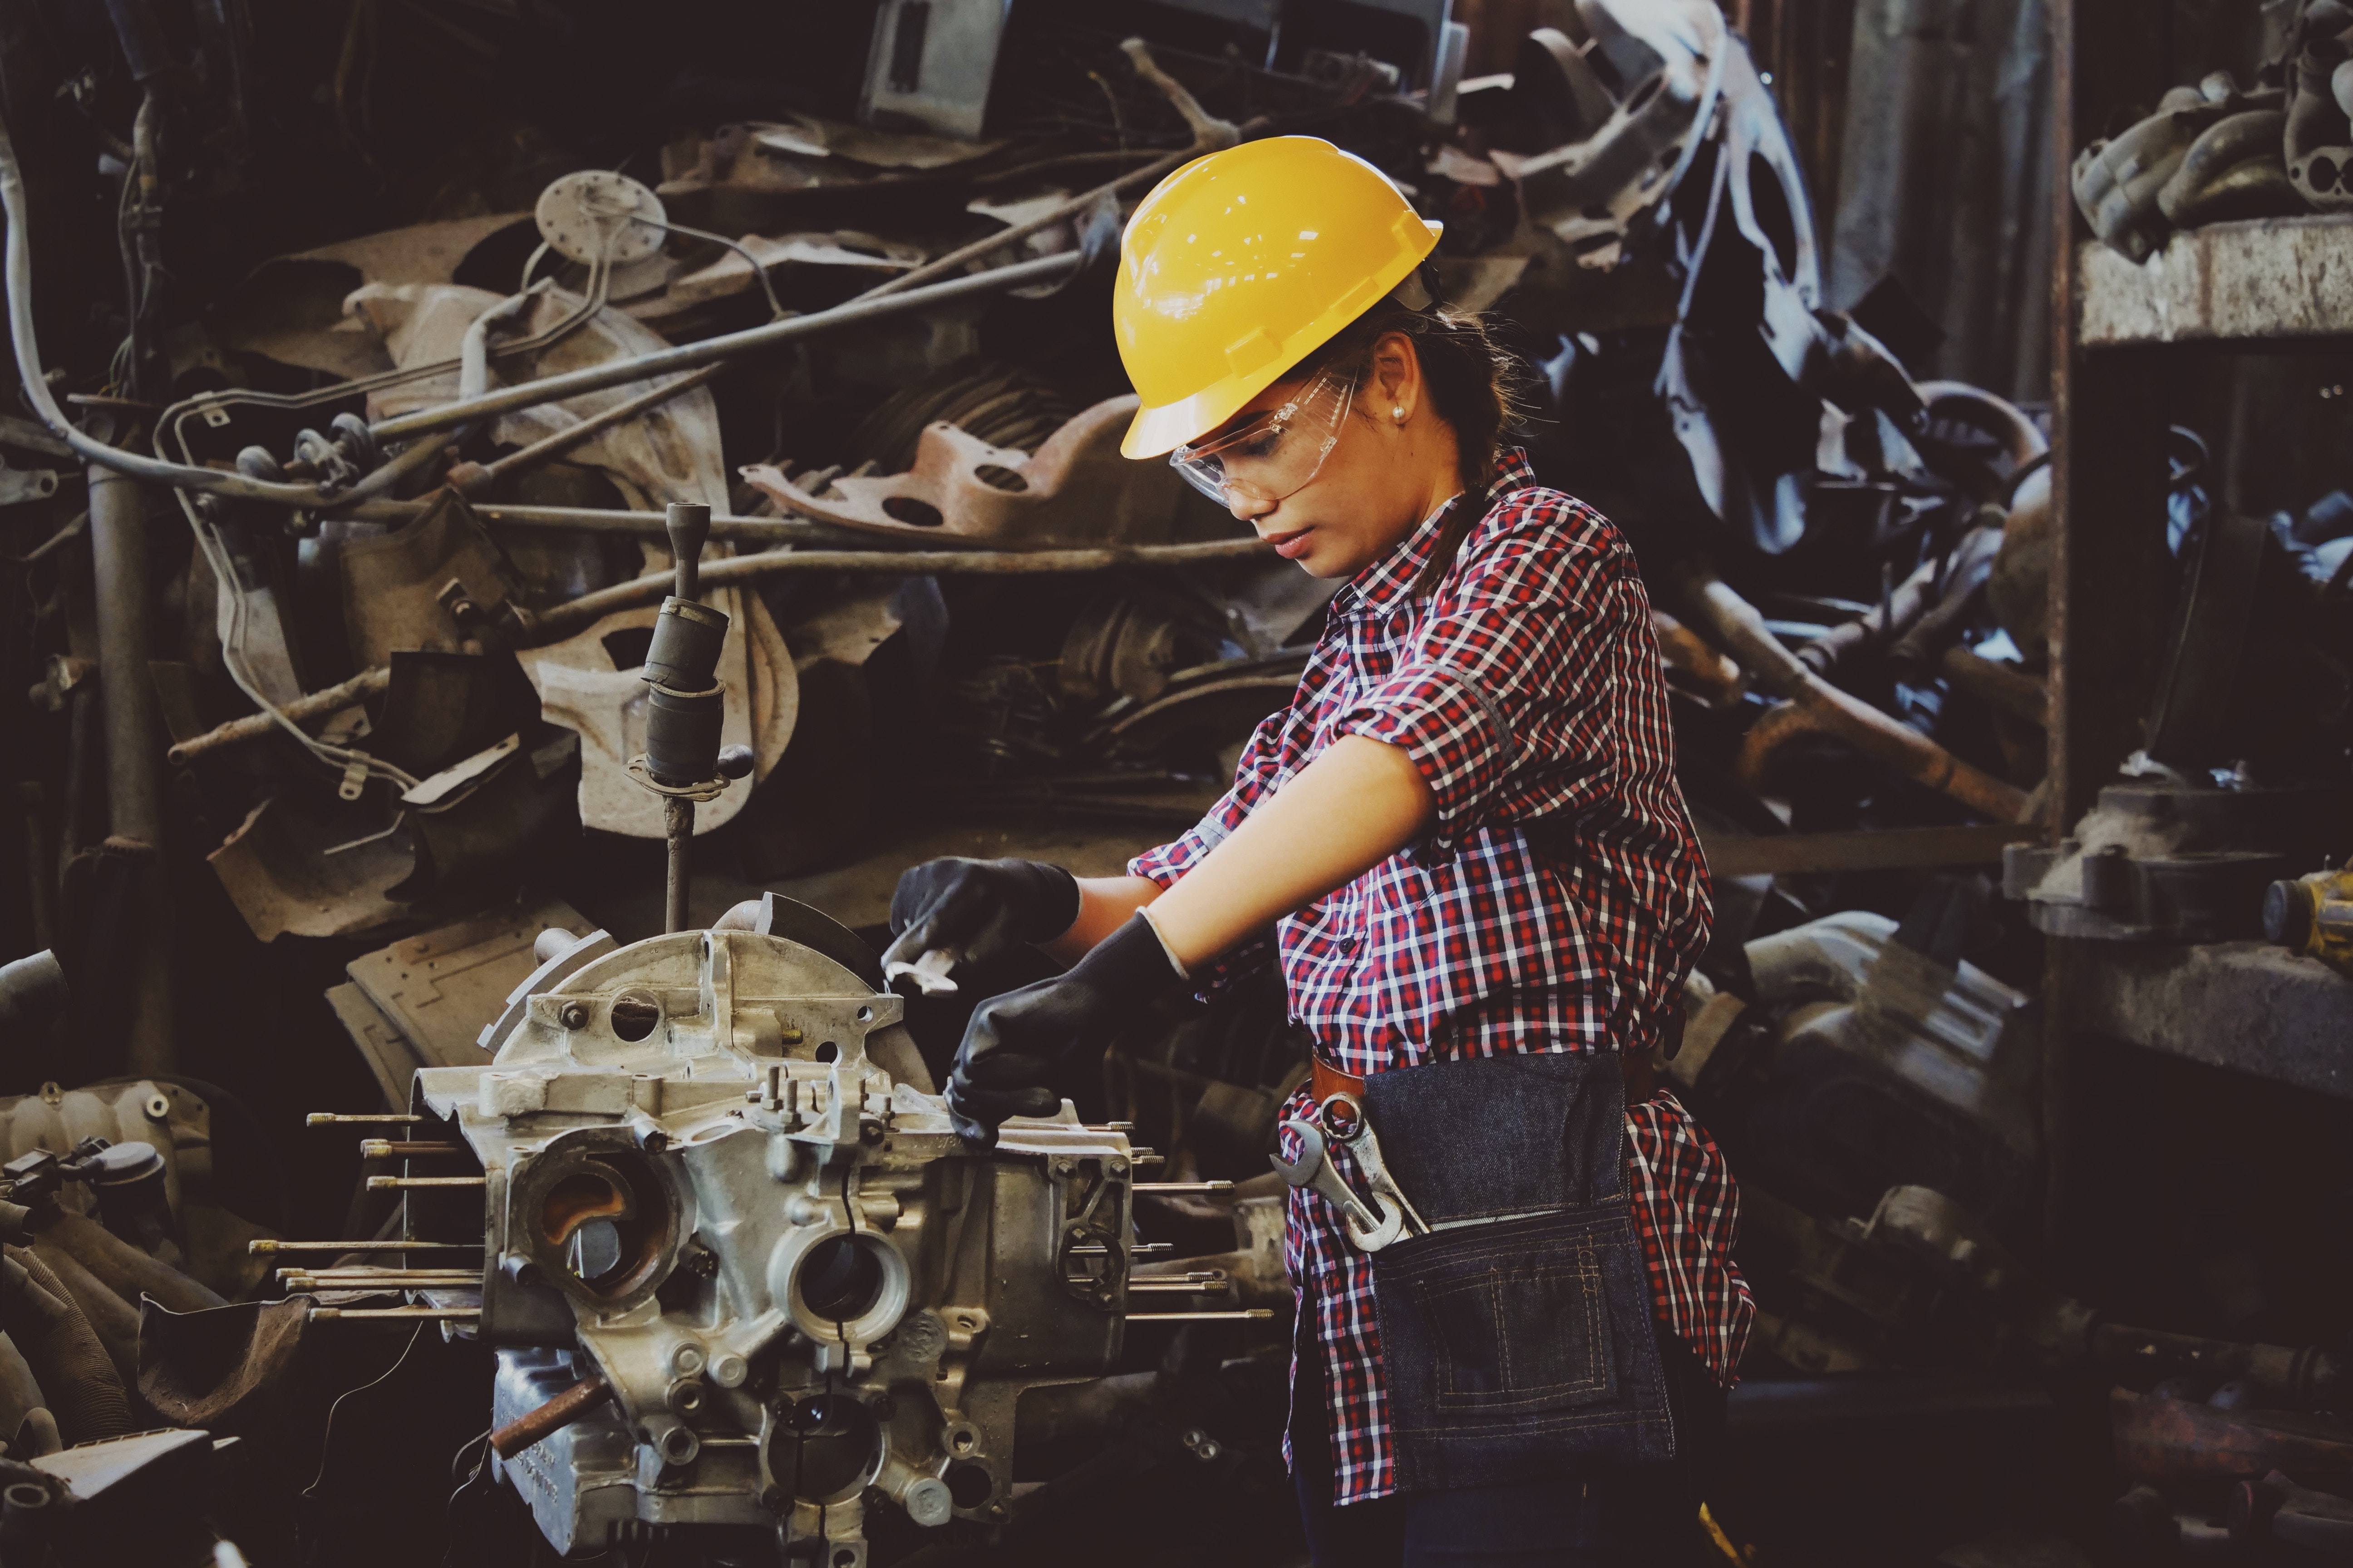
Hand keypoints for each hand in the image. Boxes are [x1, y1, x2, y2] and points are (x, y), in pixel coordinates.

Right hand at [880, 858, 1080, 983]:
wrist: (1011, 883)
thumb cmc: (1009, 917)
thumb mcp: (1001, 943)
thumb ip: (966, 963)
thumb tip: (929, 986)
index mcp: (973, 883)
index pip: (935, 922)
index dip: (911, 948)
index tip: (890, 970)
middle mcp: (943, 870)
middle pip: (916, 925)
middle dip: (923, 950)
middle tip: (954, 948)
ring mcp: (924, 870)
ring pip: (904, 924)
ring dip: (920, 938)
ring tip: (952, 928)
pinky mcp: (911, 875)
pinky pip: (901, 916)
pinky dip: (914, 926)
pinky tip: (939, 920)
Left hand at [946, 915, 1184, 1146]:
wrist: (1097, 1008)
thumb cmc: (1074, 1050)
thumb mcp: (1039, 1091)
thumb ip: (1009, 1106)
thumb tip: (979, 1139)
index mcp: (988, 1065)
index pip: (962, 1101)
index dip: (967, 1125)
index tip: (989, 1141)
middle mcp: (978, 1046)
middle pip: (960, 1095)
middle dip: (996, 1110)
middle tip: (1045, 1105)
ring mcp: (978, 1030)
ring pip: (967, 1082)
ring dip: (1011, 1096)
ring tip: (1049, 1090)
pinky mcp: (984, 1015)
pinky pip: (976, 1063)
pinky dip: (1011, 1073)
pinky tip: (1041, 1061)